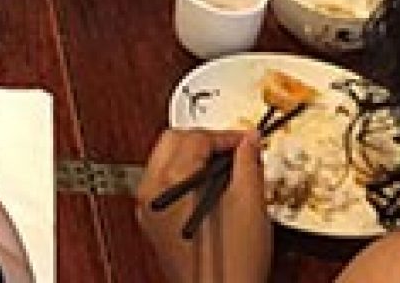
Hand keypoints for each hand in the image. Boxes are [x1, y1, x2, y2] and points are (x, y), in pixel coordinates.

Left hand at [136, 129, 271, 282]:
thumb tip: (248, 142)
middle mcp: (151, 192)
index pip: (196, 137)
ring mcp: (149, 210)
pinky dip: (186, 178)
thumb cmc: (231, 264)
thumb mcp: (249, 203)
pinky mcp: (154, 225)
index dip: (227, 135)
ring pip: (166, 161)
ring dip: (195, 157)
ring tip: (227, 169)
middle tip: (235, 149)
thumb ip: (248, 163)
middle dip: (206, 141)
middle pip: (174, 142)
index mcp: (169, 181)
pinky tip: (212, 189)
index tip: (247, 139)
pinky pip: (165, 185)